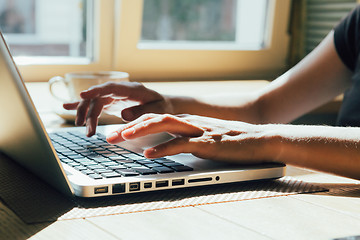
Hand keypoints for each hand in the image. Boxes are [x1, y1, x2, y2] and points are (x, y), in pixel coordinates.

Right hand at [63, 82, 173, 135]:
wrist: (165, 104)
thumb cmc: (163, 106)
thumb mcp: (158, 110)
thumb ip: (141, 112)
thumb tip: (122, 115)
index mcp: (132, 89)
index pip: (110, 87)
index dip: (96, 90)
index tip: (83, 95)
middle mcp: (120, 90)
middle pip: (98, 97)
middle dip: (89, 112)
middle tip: (87, 129)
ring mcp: (115, 95)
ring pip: (94, 102)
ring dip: (87, 115)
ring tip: (85, 130)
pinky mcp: (112, 101)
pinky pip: (95, 103)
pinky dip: (82, 105)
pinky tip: (66, 106)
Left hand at [106, 114, 276, 163]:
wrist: (259, 140)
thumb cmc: (232, 141)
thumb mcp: (203, 137)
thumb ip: (186, 138)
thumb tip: (167, 144)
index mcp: (187, 120)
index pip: (156, 118)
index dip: (135, 123)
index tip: (118, 132)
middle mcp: (189, 121)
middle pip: (154, 118)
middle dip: (130, 126)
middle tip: (110, 136)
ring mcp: (198, 131)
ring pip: (164, 125)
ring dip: (141, 130)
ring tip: (123, 137)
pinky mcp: (207, 143)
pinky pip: (181, 144)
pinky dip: (163, 148)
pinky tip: (149, 154)